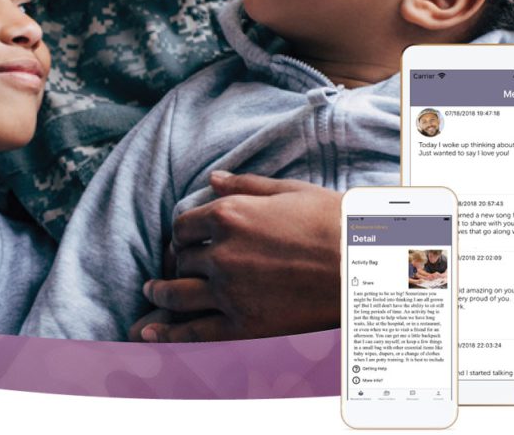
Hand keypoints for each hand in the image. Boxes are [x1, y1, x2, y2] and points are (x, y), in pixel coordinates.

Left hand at [137, 171, 340, 341]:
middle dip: (177, 263)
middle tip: (172, 268)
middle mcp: (222, 254)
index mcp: (230, 216)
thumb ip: (245, 186)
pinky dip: (167, 333)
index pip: (183, 227)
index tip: (185, 241)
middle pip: (182, 260)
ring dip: (160, 293)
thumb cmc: (332, 222)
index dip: (182, 235)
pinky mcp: (244, 325)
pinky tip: (148, 334)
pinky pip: (195, 332)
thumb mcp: (289, 191)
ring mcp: (230, 292)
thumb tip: (212, 179)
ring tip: (152, 293)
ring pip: (177, 295)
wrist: (365, 265)